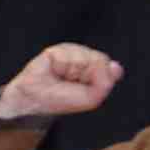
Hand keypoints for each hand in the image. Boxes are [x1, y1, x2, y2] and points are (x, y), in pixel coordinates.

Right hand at [0, 42, 125, 121]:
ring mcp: (73, 54)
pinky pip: (70, 52)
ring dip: (75, 70)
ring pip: (86, 55)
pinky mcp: (59, 49)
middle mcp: (88, 61)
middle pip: (101, 60)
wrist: (34, 99)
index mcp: (98, 73)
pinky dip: (64, 64)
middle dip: (88, 75)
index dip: (102, 78)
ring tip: (63, 77)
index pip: (113, 69)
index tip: (88, 88)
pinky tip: (56, 70)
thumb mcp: (92, 98)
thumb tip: (115, 66)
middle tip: (73, 83)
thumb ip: (107, 82)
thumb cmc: (61, 100)